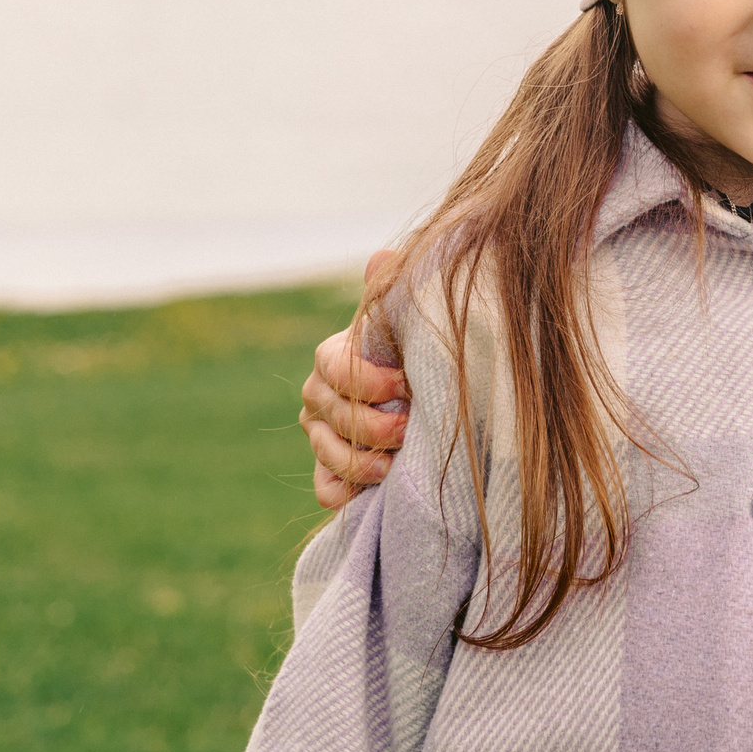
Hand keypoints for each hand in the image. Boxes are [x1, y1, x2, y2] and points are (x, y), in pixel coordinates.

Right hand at [301, 255, 411, 507]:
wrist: (433, 392)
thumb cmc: (420, 351)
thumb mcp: (412, 321)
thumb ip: (396, 293)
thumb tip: (381, 258)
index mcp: (334, 358)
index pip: (335, 369)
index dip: (368, 380)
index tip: (406, 383)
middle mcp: (319, 397)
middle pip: (331, 416)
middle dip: (372, 425)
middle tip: (411, 429)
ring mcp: (322, 436)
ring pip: (327, 454)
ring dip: (362, 463)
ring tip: (398, 463)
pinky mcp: (333, 472)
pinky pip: (326, 490)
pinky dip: (349, 492)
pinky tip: (379, 489)